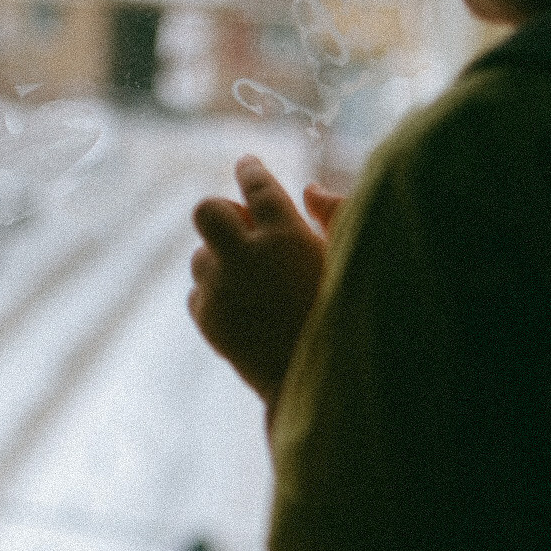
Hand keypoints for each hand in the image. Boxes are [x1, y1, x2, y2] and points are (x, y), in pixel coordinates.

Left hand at [188, 155, 342, 411]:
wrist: (324, 386)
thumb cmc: (350, 317)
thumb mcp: (353, 261)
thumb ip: (336, 215)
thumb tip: (309, 190)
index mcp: (285, 234)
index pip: (256, 185)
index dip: (251, 170)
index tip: (248, 165)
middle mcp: (244, 257)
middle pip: (206, 210)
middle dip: (223, 213)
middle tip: (245, 228)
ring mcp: (221, 290)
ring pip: (200, 256)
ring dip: (221, 260)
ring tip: (254, 281)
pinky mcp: (209, 322)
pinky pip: (197, 294)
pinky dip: (215, 295)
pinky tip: (244, 308)